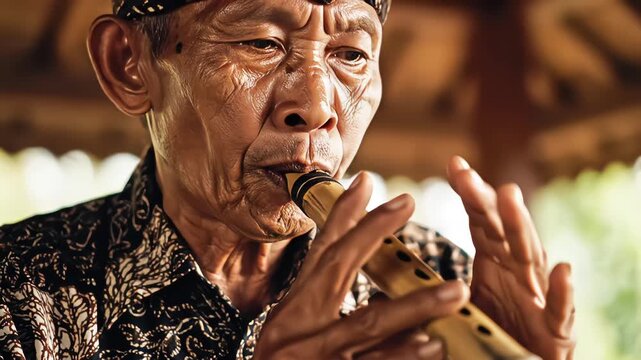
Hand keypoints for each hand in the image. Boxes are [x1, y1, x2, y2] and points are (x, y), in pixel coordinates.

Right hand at [253, 172, 468, 359]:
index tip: (373, 184)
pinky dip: (402, 357)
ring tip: (454, 290)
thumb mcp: (297, 330)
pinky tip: (433, 346)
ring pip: (364, 326)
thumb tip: (350, 254)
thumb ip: (323, 295)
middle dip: (373, 234)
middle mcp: (296, 332)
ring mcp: (314, 359)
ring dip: (411, 306)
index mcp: (291, 314)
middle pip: (336, 272)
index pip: (320, 256)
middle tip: (408, 203)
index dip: (347, 218)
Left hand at [446, 156, 575, 359]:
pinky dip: (562, 292)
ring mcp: (539, 298)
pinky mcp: (556, 332)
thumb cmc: (489, 334)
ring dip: (520, 227)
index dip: (471, 194)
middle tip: (468, 176)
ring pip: (530, 259)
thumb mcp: (454, 306)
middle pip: (504, 231)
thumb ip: (429, 291)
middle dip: (487, 201)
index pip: (483, 221)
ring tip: (508, 196)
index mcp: (495, 263)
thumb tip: (379, 276)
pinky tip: (562, 270)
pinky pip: (560, 312)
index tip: (455, 164)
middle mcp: (518, 273)